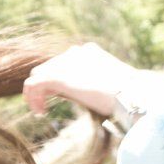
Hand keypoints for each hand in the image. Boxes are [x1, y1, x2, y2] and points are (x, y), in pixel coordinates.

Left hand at [22, 42, 139, 116]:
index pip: (61, 63)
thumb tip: (84, 95)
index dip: (54, 81)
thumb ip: (90, 85)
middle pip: (46, 68)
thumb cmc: (127, 94)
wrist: (131, 93)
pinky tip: (40, 112)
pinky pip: (34, 85)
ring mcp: (64, 63)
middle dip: (43, 88)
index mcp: (87, 52)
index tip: (55, 98)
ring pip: (36, 75)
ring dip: (35, 94)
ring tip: (40, 111)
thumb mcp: (108, 85)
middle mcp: (74, 53)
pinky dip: (33, 98)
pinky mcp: (57, 76)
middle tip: (43, 107)